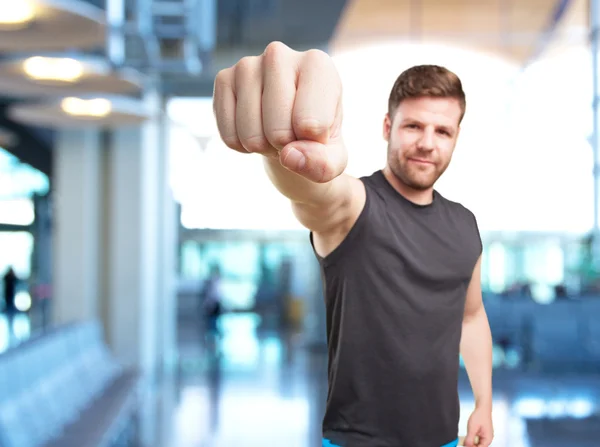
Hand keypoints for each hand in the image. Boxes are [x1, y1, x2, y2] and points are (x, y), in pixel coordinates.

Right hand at [212, 41, 346, 182]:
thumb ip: (323, 163)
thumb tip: (289, 155)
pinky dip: (242, 146)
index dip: (312, 144)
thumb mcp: (333, 159)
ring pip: (251, 136)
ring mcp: (247, 65)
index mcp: (317, 64)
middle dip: (285, 147)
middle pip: (279, 131)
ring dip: (263, 147)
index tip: (316, 132)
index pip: (309, 124)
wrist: (290, 131)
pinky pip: (229, 136)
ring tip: (274, 131)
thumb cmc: (318, 140)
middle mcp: (279, 54)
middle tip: (293, 134)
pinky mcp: (223, 79)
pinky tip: (254, 128)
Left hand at [464, 406, 492, 445]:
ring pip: (476, 443)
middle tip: (464, 439)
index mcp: (487, 440)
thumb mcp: (472, 428)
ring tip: (468, 433)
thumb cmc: (480, 416)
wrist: (482, 407)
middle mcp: (487, 439)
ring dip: (471, 440)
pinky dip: (472, 437)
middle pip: (478, 446)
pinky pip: (476, 439)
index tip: (465, 445)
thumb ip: (469, 439)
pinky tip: (469, 432)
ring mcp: (485, 436)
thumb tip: (466, 446)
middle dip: (471, 444)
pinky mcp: (482, 434)